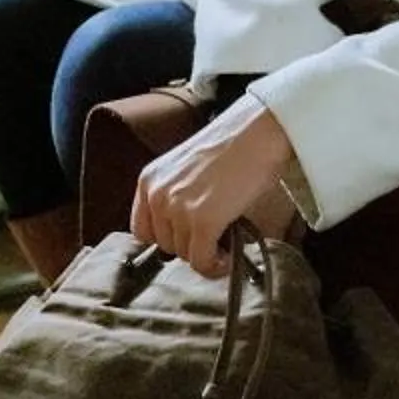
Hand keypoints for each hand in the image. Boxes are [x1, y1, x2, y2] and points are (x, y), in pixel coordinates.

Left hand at [130, 96, 300, 274]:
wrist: (257, 132)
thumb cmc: (232, 146)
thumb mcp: (186, 168)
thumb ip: (175, 195)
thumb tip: (184, 233)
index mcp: (149, 180)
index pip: (141, 231)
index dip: (167, 238)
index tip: (187, 238)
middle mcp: (157, 195)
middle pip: (164, 246)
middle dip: (191, 245)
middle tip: (215, 237)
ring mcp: (178, 209)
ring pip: (185, 256)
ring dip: (206, 255)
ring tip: (226, 240)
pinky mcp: (203, 222)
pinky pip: (202, 262)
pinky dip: (216, 266)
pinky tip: (229, 256)